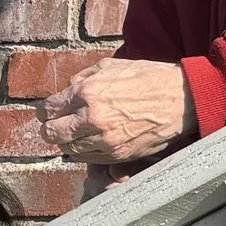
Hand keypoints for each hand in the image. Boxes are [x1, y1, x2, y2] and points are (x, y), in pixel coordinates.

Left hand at [37, 58, 196, 163]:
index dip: (45, 111)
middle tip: (57, 124)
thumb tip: (66, 90)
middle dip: (51, 128)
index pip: (48, 109)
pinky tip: (93, 141)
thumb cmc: (148, 79)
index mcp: (87, 93)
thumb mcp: (111, 66)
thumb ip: (83, 78)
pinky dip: (85, 152)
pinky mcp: (117, 155)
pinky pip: (88, 159)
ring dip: (68, 142)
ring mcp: (104, 140)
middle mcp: (92, 118)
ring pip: (67, 150)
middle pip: (51, 134)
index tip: (48, 112)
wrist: (180, 100)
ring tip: (77, 132)